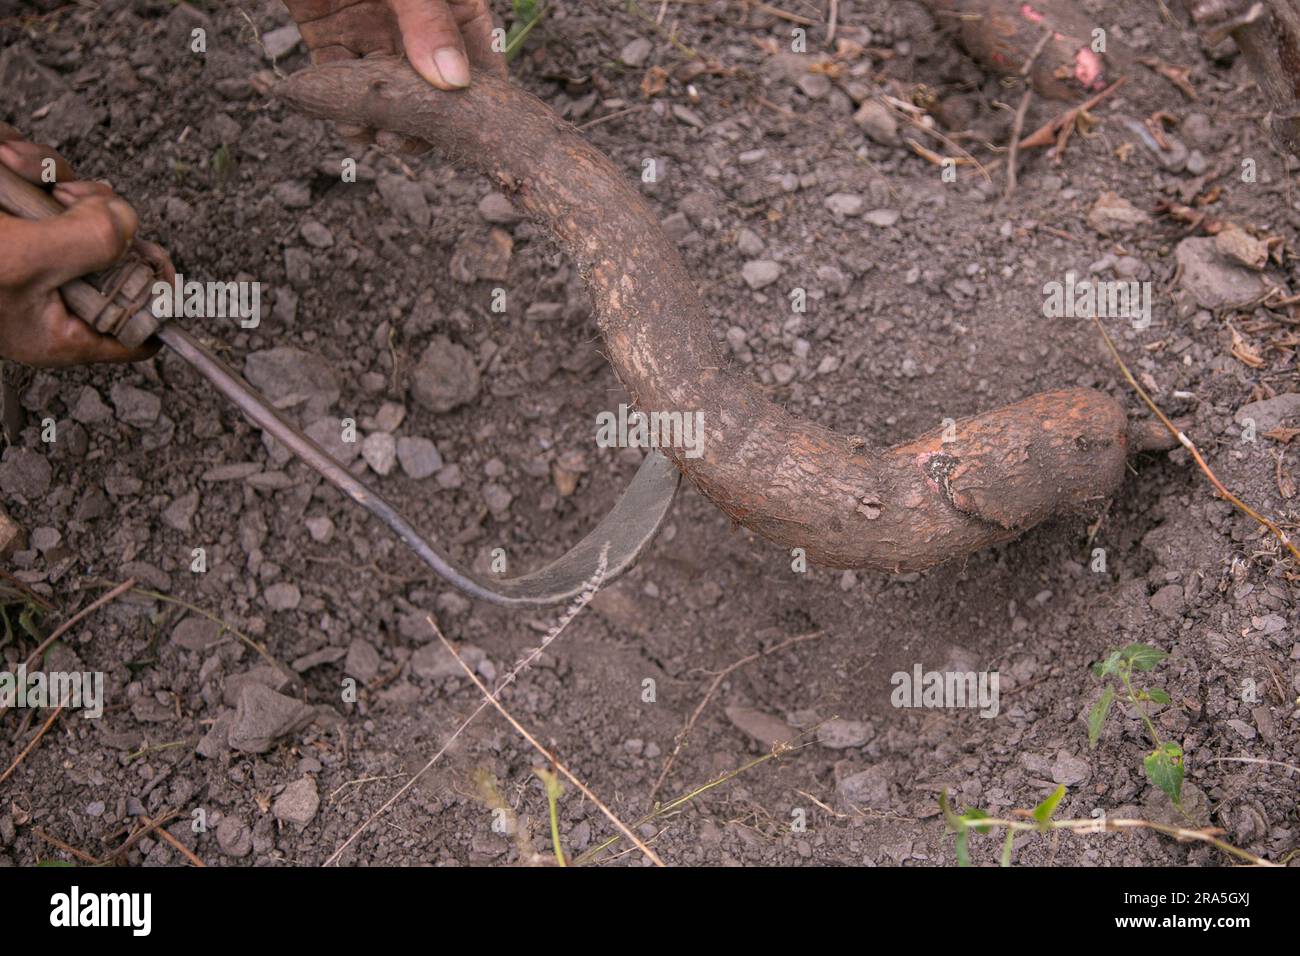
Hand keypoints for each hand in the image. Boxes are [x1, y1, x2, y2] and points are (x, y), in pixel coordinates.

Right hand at [0, 124, 160, 367]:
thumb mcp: (22, 259)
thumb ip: (91, 243)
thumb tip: (129, 221)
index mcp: (60, 329)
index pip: (140, 329)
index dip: (159, 292)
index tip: (155, 254)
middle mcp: (50, 291)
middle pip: (120, 251)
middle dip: (98, 211)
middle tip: (71, 198)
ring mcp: (32, 247)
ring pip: (83, 204)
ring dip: (53, 174)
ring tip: (12, 165)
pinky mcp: (13, 209)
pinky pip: (45, 176)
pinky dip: (25, 158)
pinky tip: (4, 156)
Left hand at [284, 0, 505, 152]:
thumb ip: (427, 19)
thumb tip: (453, 82)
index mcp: (453, 2)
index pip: (479, 59)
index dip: (478, 100)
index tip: (467, 130)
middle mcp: (417, 21)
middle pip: (431, 85)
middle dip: (423, 118)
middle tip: (410, 140)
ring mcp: (373, 28)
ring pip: (385, 89)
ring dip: (382, 119)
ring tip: (376, 136)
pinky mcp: (329, 32)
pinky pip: (339, 76)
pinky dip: (341, 104)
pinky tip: (347, 126)